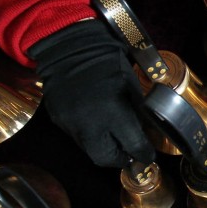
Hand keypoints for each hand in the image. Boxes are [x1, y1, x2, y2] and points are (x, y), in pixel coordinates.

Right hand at [29, 19, 154, 167]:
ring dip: (104, 148)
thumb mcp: (133, 87)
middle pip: (107, 158)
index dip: (144, 154)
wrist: (71, 48)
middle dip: (121, 159)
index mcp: (113, 111)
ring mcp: (70, 123)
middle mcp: (89, 123)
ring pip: (90, 150)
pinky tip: (96, 123)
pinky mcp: (58, 120)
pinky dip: (89, 135)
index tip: (148, 155)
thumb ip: (140, 115)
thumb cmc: (109, 64)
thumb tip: (147, 135)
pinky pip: (76, 137)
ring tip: (114, 138)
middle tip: (130, 153)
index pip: (133, 146)